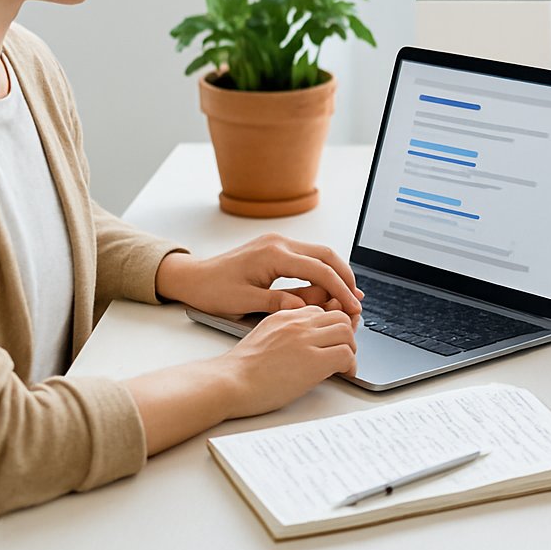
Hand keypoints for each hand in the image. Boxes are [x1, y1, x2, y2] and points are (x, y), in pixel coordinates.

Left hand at [155, 233, 363, 318]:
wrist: (193, 277)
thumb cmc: (212, 290)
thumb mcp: (243, 302)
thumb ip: (277, 303)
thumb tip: (306, 306)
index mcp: (273, 254)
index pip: (318, 270)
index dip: (339, 289)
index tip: (352, 306)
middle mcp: (279, 243)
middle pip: (326, 255)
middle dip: (345, 277)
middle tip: (357, 300)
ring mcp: (279, 243)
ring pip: (320, 254)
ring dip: (336, 274)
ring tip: (347, 296)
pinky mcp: (276, 248)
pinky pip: (308, 257)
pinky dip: (321, 272)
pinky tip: (326, 287)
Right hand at [219, 306, 357, 416]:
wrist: (227, 383)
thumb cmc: (239, 370)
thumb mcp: (263, 338)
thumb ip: (286, 333)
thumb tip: (307, 342)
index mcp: (284, 316)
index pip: (322, 309)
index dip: (333, 324)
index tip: (336, 336)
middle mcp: (297, 323)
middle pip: (339, 316)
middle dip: (347, 333)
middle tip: (345, 350)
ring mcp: (306, 340)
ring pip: (346, 332)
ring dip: (350, 348)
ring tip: (344, 364)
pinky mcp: (314, 360)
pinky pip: (346, 355)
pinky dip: (350, 365)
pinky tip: (343, 374)